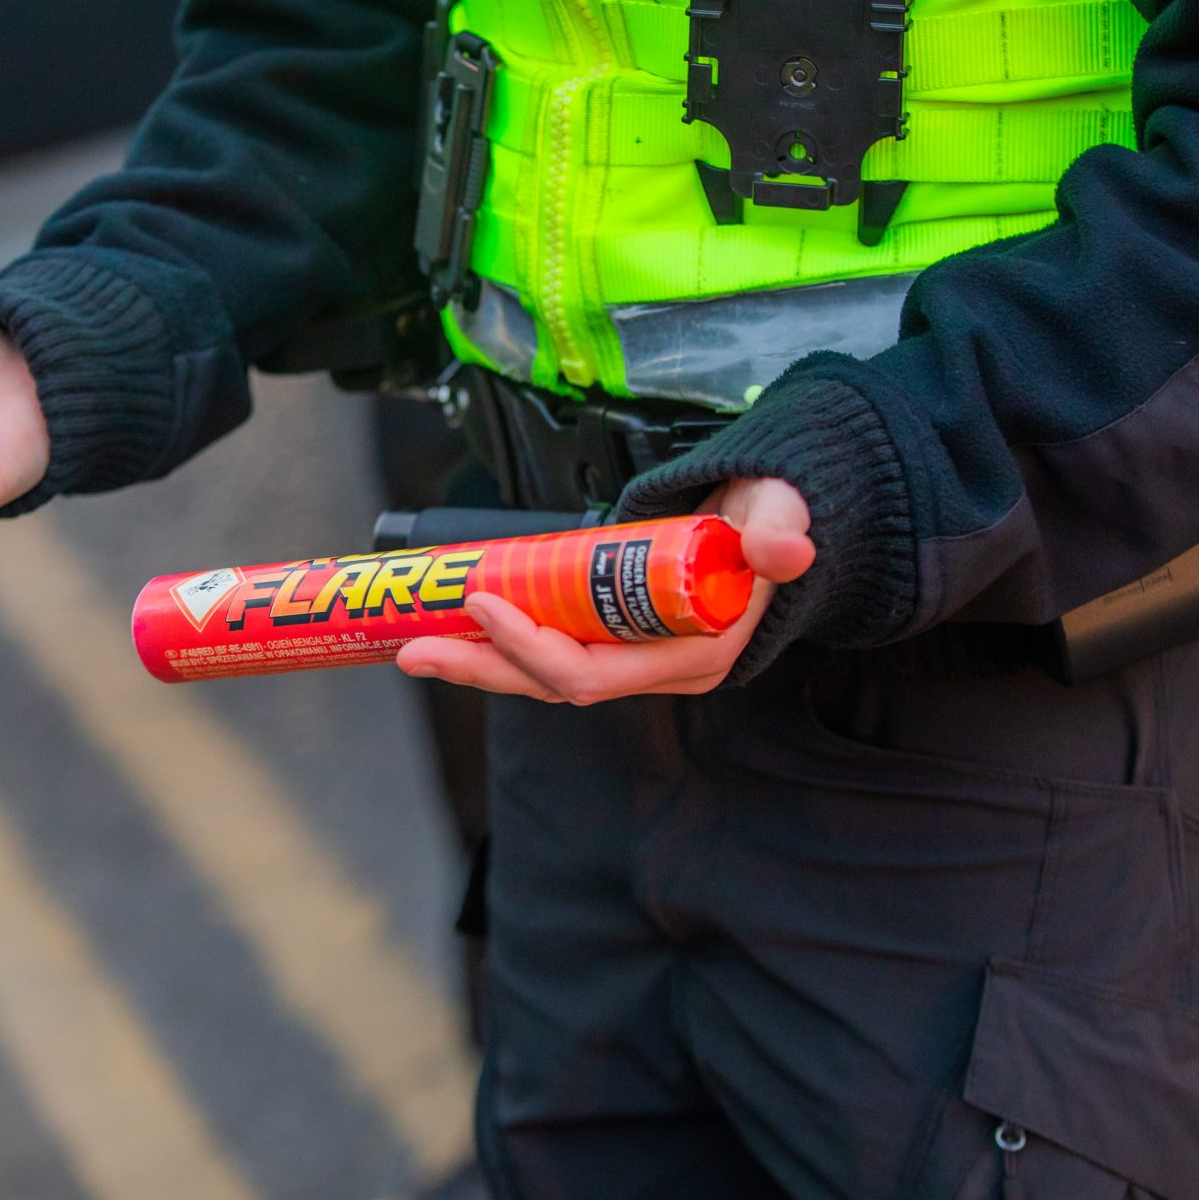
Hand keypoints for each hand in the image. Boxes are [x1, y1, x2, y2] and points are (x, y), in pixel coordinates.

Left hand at [396, 478, 815, 703]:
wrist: (775, 515)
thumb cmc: (769, 516)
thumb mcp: (780, 515)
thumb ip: (780, 532)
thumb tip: (783, 551)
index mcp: (695, 653)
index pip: (596, 672)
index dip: (532, 647)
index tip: (484, 602)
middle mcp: (660, 668)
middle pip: (556, 684)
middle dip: (484, 668)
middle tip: (416, 647)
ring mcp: (636, 659)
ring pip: (546, 674)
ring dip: (481, 663)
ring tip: (418, 647)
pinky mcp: (617, 640)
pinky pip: (551, 652)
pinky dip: (502, 646)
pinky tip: (457, 630)